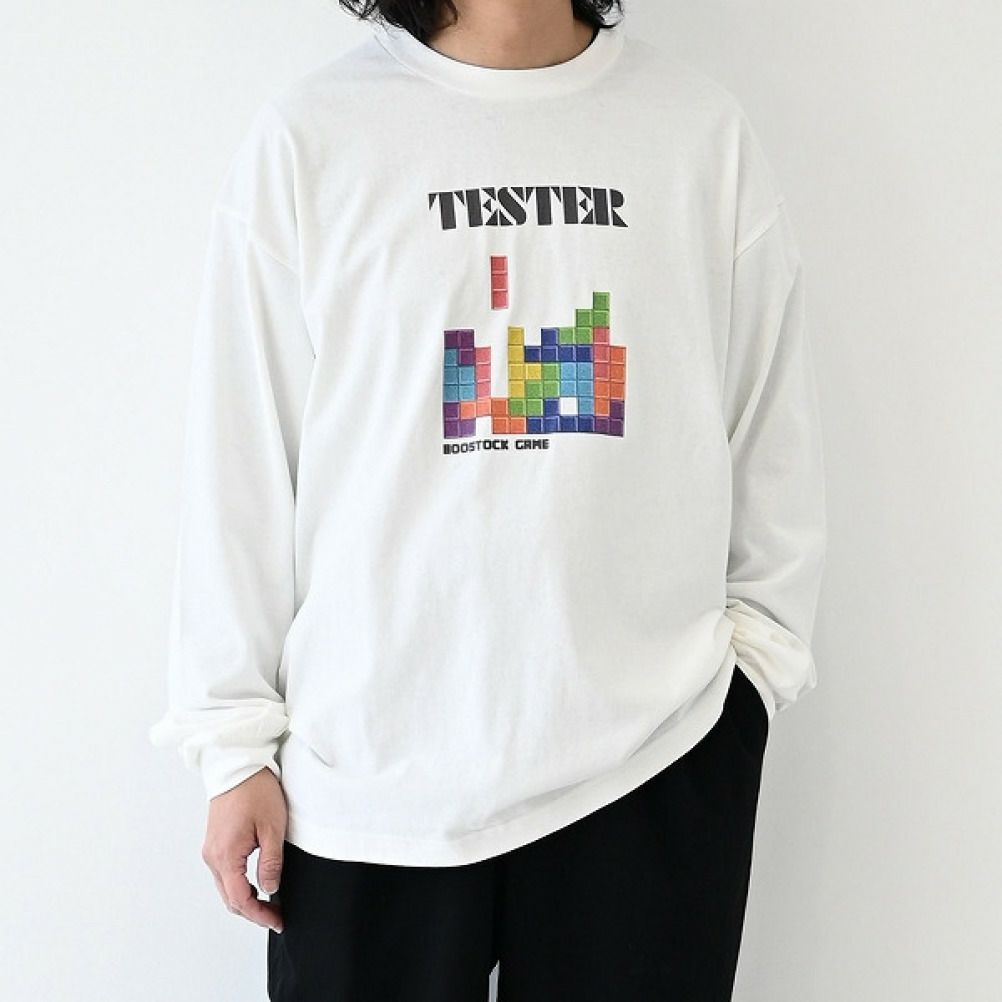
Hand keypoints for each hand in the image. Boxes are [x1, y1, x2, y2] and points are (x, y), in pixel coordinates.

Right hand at [202, 767, 287, 932]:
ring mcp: (211, 849)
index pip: (240, 900)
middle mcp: (212, 856)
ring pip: (226, 888)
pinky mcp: (215, 842)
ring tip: (270, 902)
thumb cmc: (255, 790)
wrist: (237, 764)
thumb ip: (270, 862)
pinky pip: (224, 873)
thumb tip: (270, 889)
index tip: (277, 920)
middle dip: (253, 911)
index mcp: (225, 855)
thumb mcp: (273, 827)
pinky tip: (256, 883)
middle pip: (230, 898)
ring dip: (245, 899)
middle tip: (277, 915)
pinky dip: (239, 885)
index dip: (259, 915)